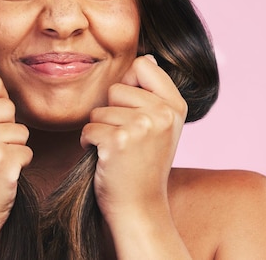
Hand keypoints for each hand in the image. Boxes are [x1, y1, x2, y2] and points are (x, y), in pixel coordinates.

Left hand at [80, 55, 187, 227]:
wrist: (139, 207)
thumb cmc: (143, 165)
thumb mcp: (161, 126)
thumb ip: (154, 93)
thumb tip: (148, 57)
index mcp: (176, 106)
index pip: (143, 65)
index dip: (129, 86)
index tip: (134, 114)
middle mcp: (164, 113)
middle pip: (116, 88)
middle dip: (112, 112)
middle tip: (127, 140)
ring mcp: (143, 126)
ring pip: (99, 110)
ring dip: (100, 130)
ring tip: (118, 151)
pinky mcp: (119, 141)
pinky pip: (89, 128)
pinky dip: (89, 144)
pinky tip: (106, 160)